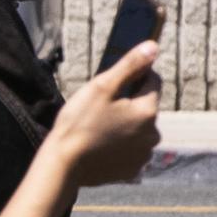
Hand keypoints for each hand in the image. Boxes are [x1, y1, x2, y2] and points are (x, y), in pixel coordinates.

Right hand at [47, 40, 160, 187]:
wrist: (62, 165)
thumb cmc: (78, 123)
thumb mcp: (100, 87)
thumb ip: (129, 65)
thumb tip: (152, 46)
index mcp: (147, 110)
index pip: (152, 82)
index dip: (132, 78)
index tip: (110, 86)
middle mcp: (153, 133)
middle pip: (145, 108)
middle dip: (127, 105)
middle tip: (97, 111)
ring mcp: (144, 154)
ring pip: (138, 130)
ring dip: (125, 127)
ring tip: (97, 131)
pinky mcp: (133, 170)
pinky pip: (131, 151)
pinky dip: (119, 147)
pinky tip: (99, 147)